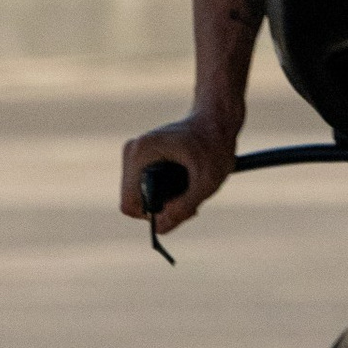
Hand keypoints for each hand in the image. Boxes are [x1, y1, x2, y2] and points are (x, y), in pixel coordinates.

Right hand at [119, 109, 236, 234]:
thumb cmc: (215, 144)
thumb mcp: (207, 181)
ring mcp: (134, 153)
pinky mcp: (142, 156)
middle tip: (191, 202)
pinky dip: (165, 190)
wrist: (217, 118)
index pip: (130, 203)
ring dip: (165, 200)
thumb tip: (160, 229)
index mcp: (140, 154)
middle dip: (162, 207)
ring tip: (192, 189)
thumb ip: (184, 207)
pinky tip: (186, 183)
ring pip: (141, 194)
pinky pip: (145, 185)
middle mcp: (131, 152)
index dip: (153, 216)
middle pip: (136, 200)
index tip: (180, 209)